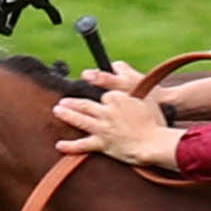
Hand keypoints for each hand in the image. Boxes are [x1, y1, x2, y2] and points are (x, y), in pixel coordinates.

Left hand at [57, 85, 184, 171]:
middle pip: (86, 105)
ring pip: (80, 120)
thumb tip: (115, 64)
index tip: (103, 102)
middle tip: (62, 101)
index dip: (105, 100)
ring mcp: (102, 128)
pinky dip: (70, 146)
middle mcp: (106, 111)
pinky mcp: (102, 144)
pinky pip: (83, 145)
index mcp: (116, 98)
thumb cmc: (154, 119)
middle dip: (73, 103)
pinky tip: (59, 145)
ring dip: (67, 115)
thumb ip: (128, 77)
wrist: (154, 142)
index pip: (105, 96)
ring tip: (57, 111)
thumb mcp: (145, 92)